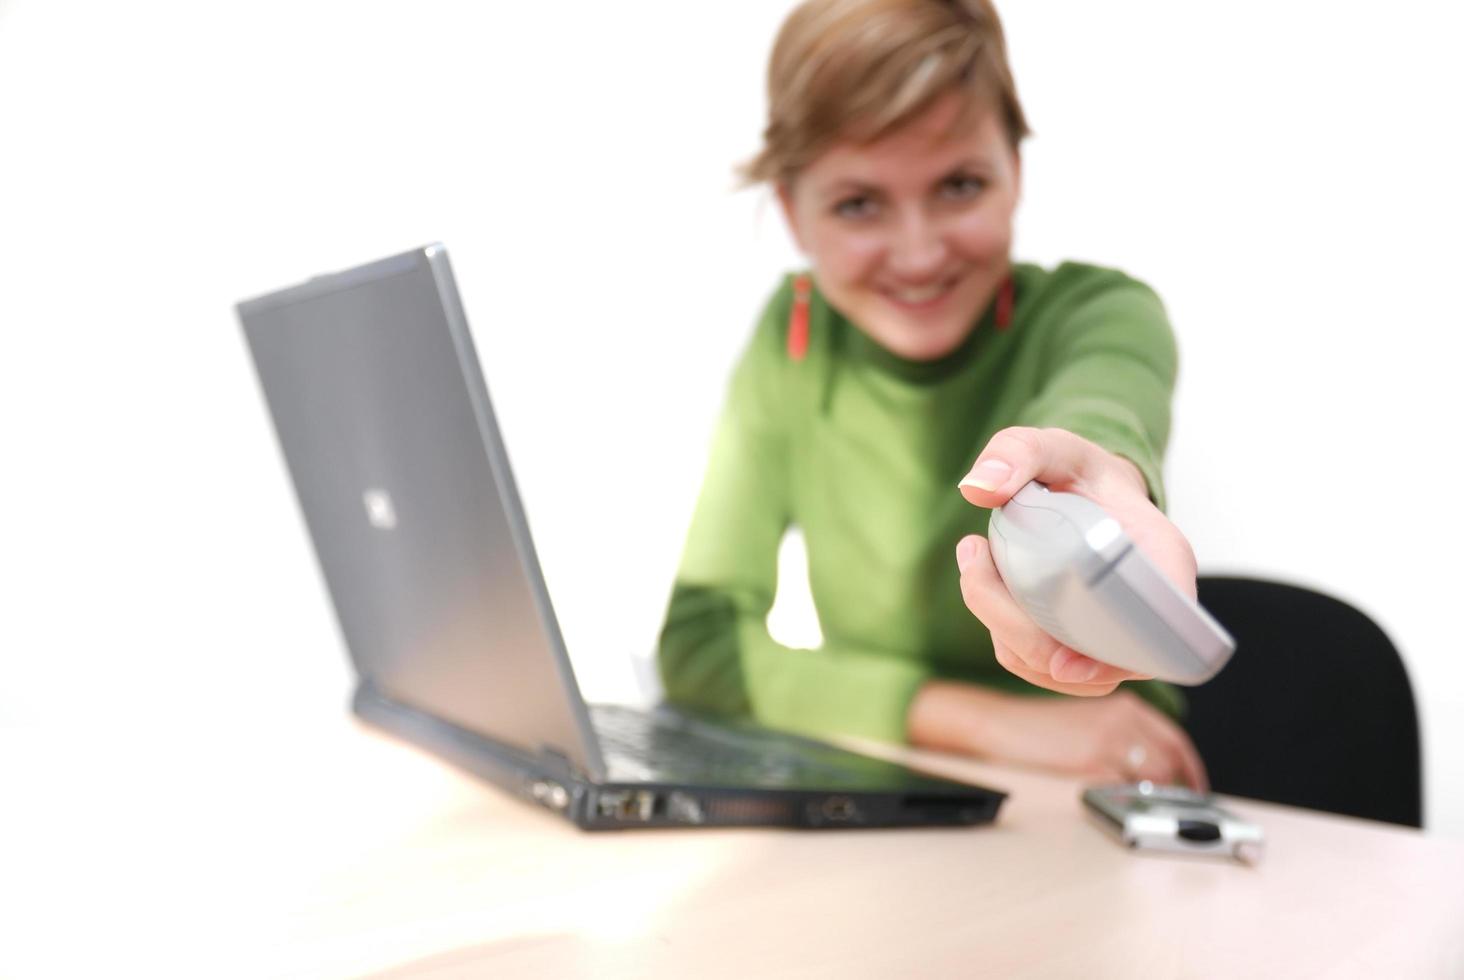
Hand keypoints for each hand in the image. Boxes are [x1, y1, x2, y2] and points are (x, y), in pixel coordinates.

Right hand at [908, 680, 1207, 789]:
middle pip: (1169, 759)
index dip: (1189, 768)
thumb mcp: (1088, 717)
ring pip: (1153, 775)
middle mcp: (1122, 716)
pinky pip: (1125, 786)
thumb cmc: (1040, 726)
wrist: (1002, 724)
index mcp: (1125, 704)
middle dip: (1174, 788)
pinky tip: (1117, 802)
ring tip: (1142, 808)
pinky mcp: (1092, 758)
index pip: (1174, 739)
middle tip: (1171, 807)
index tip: (1193, 787)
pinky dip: (1127, 798)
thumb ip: (1122, 734)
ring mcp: (1108, 737)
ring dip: (1152, 796)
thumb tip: (1152, 770)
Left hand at [954, 426, 1197, 695]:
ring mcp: (1115, 634)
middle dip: (1021, 631)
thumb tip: (979, 488)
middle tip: (975, 563)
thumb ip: (1017, 452)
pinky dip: (1006, 637)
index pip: (1160, 629)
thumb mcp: (1051, 446)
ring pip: (1060, 669)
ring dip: (1004, 631)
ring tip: (976, 563)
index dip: (1115, 660)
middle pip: (1094, 661)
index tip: (1062, 662)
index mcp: (1161, 558)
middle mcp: (1146, 607)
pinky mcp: (1083, 646)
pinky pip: (1041, 664)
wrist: (1084, 489)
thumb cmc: (1078, 472)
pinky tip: (988, 588)